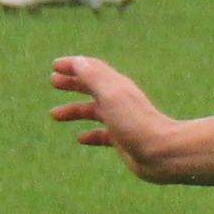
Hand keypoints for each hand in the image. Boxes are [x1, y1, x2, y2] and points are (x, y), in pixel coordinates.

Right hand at [50, 53, 184, 178]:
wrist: (160, 152)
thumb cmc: (135, 122)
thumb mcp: (111, 95)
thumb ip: (94, 78)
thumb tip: (78, 61)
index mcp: (116, 86)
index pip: (93, 69)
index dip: (74, 65)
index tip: (54, 66)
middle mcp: (119, 100)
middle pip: (92, 87)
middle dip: (72, 83)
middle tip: (53, 81)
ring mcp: (121, 120)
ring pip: (94, 111)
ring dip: (75, 110)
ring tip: (53, 115)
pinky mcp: (122, 140)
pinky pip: (102, 134)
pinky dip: (90, 134)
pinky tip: (80, 138)